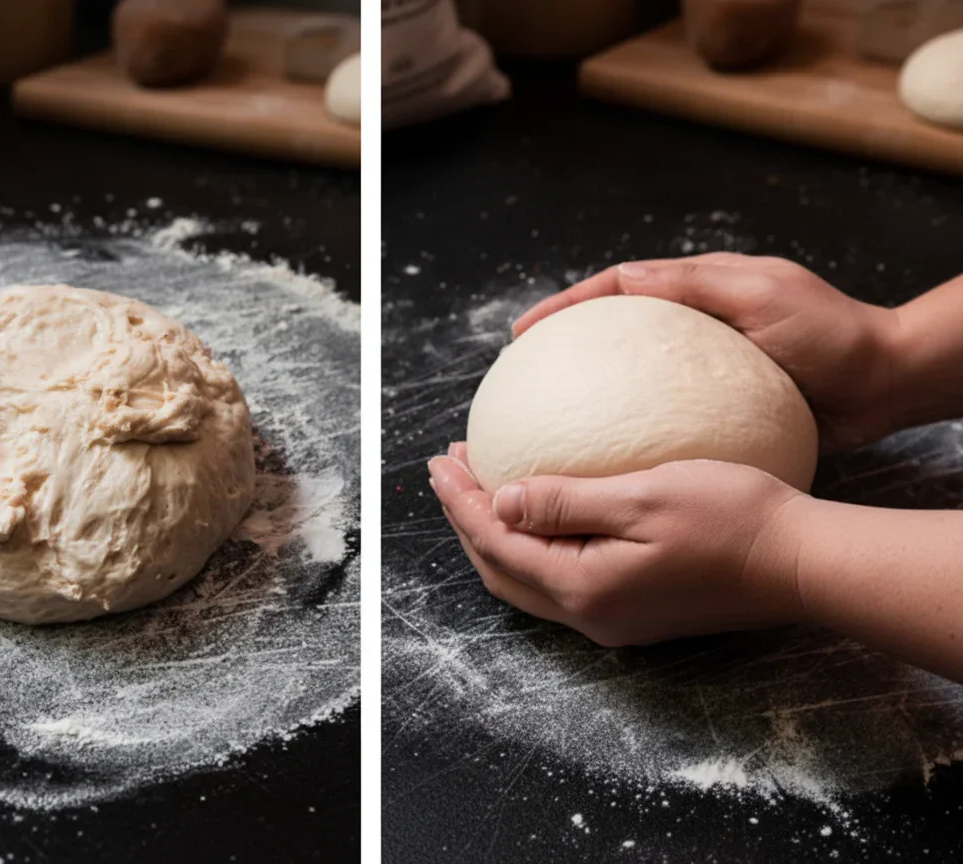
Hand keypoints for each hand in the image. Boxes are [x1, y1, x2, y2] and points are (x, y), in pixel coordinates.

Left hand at [428, 443, 808, 646]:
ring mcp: (614, 619)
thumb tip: (499, 502)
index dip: (460, 501)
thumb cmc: (732, 518)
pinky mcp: (636, 610)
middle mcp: (591, 614)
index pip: (496, 543)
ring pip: (528, 579)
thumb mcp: (641, 496)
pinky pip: (560, 579)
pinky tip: (543, 512)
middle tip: (452, 470)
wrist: (802, 562)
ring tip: (484, 487)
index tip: (439, 461)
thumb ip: (564, 501)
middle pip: (501, 569)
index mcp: (583, 587)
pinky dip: (534, 546)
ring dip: (497, 534)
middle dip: (467, 520)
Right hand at [512, 253, 900, 450]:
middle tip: (523, 376)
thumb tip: (623, 280)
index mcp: (698, 291)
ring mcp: (702, 373)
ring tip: (550, 421)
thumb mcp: (762, 292)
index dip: (564, 307)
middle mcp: (692, 330)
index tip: (524, 333)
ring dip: (588, 393)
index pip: (616, 289)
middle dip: (563, 349)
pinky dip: (630, 432)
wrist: (885, 382)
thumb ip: (695, 284)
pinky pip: (662, 419)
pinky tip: (608, 457)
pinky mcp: (718, 411)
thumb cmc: (832, 333)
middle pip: (612, 333)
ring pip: (630, 379)